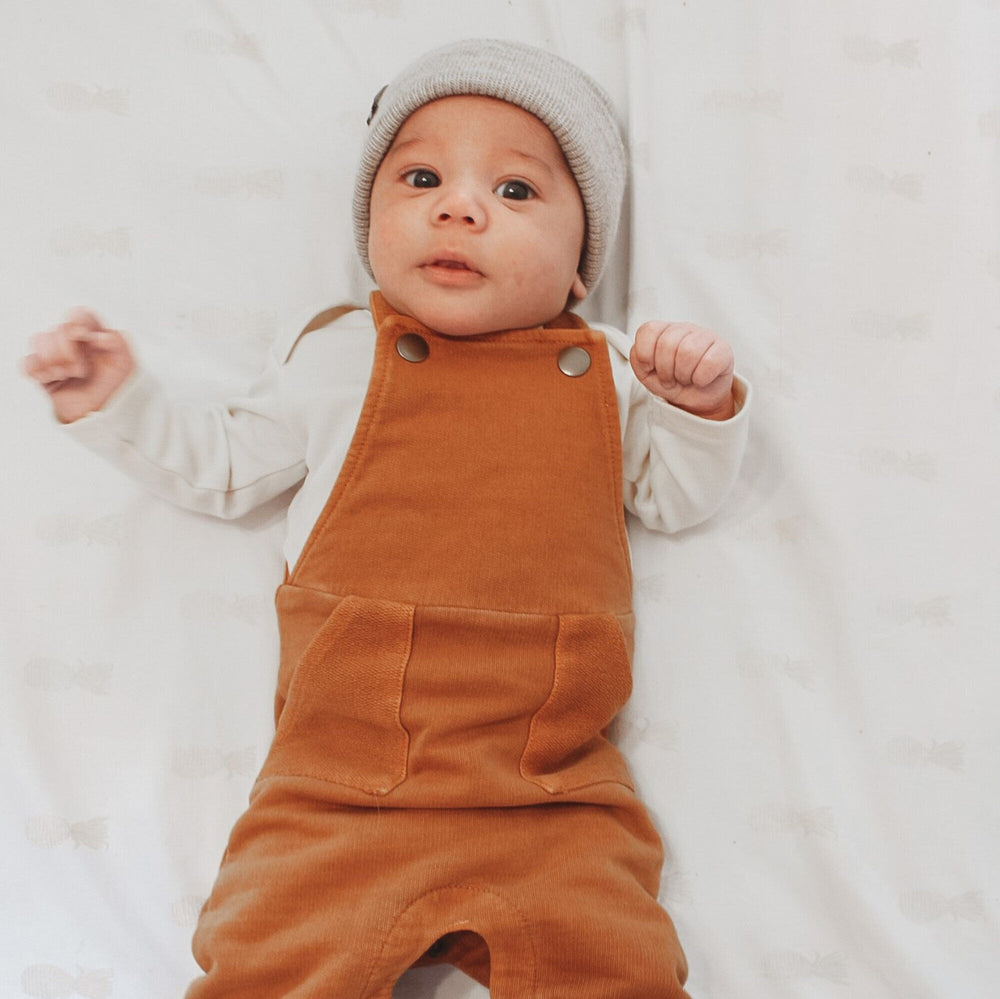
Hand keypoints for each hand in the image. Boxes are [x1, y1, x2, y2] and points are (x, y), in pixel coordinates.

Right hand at [23, 308, 134, 422]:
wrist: (101, 414)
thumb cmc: (114, 387)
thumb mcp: (126, 364)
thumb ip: (119, 343)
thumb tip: (99, 336)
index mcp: (92, 336)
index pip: (78, 314)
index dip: (77, 322)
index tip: (83, 337)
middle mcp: (72, 342)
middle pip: (58, 329)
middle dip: (67, 351)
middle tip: (80, 370)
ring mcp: (55, 355)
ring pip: (38, 340)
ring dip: (52, 359)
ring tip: (66, 375)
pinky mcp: (42, 371)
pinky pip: (28, 362)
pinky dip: (37, 369)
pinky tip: (51, 378)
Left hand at [630, 321, 734, 419]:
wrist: (696, 399)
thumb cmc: (673, 382)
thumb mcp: (647, 374)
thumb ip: (637, 359)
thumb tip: (639, 353)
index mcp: (663, 331)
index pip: (648, 330)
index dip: (646, 355)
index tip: (651, 368)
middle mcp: (684, 329)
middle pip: (667, 344)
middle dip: (665, 370)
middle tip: (671, 379)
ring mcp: (705, 336)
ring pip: (688, 352)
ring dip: (683, 375)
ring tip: (685, 379)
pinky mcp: (723, 350)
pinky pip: (708, 363)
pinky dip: (700, 379)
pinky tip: (700, 379)